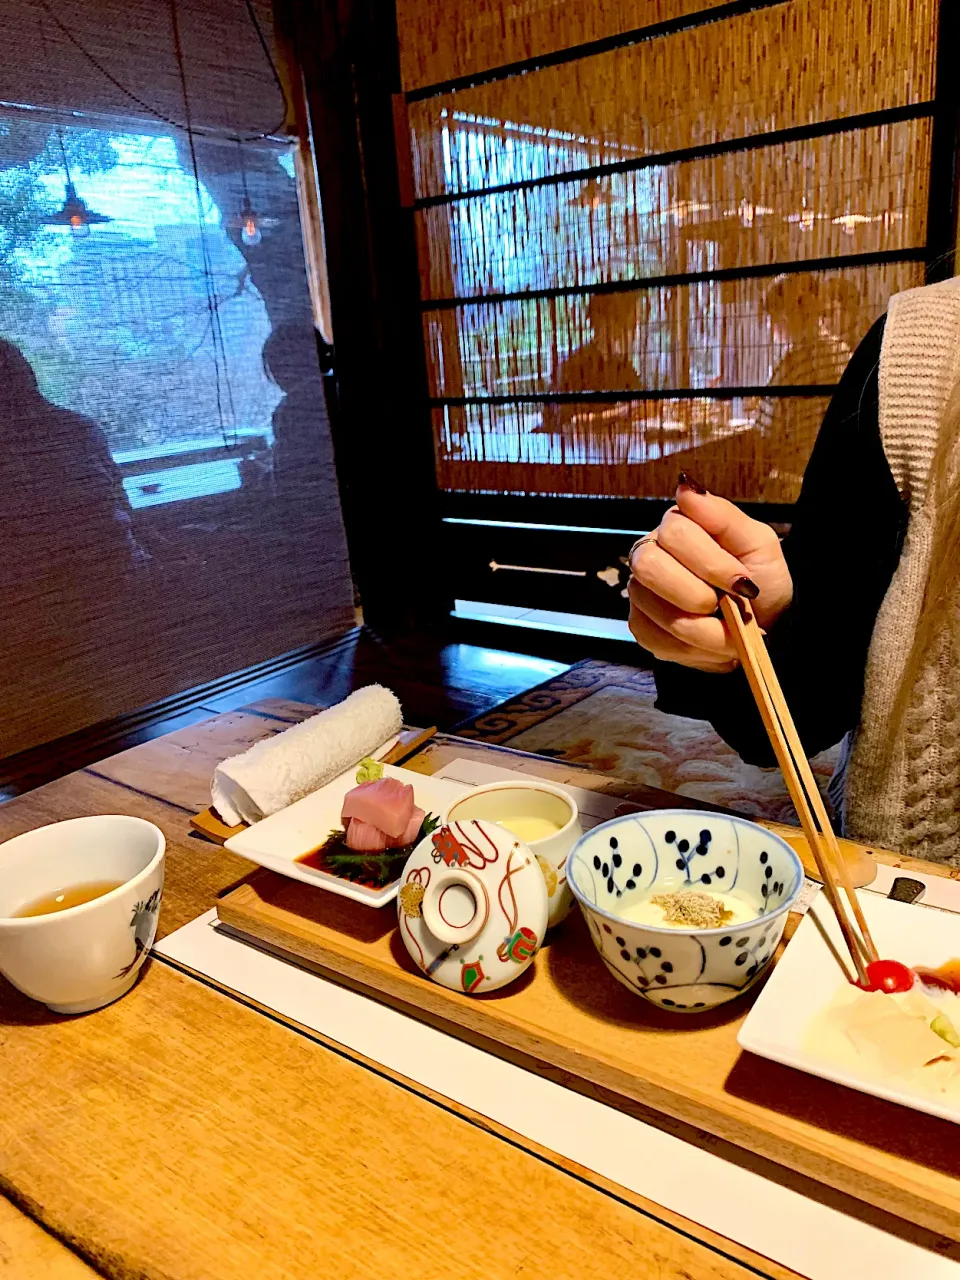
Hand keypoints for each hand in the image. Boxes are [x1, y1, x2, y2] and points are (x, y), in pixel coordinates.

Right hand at [627, 474, 792, 671]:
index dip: (711, 563)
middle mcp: (650, 553)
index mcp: (678, 526)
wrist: (763, 626)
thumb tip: (686, 487)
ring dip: (703, 630)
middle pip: (650, 567)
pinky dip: (692, 648)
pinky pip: (654, 639)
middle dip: (697, 596)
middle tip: (729, 608)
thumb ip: (723, 516)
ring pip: (656, 610)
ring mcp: (641, 591)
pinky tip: (711, 643)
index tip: (743, 584)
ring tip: (731, 633)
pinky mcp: (641, 626)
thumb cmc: (761, 581)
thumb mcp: (758, 544)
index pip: (676, 533)